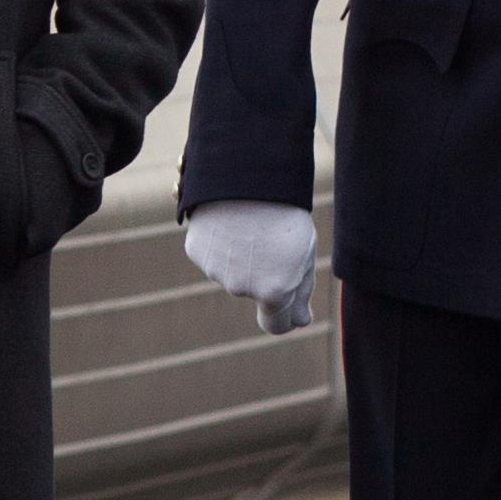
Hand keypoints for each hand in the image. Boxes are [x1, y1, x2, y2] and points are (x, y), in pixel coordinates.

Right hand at [183, 201, 318, 338]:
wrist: (247, 174)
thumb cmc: (285, 213)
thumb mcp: (304, 252)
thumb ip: (301, 292)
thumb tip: (301, 321)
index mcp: (273, 291)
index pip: (276, 325)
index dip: (285, 317)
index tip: (290, 309)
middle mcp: (241, 288)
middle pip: (255, 291)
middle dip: (264, 273)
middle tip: (272, 238)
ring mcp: (215, 271)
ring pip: (232, 272)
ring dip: (242, 256)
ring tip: (251, 224)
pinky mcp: (196, 251)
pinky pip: (213, 254)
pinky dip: (221, 242)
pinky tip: (230, 220)